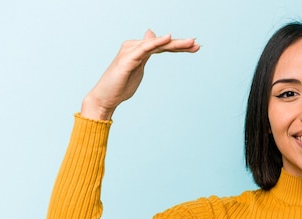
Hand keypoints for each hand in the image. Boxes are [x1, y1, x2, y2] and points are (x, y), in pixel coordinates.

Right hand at [81, 30, 199, 119]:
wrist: (104, 98)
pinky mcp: (127, 60)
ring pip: (156, 45)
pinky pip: (144, 49)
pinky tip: (167, 38)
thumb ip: (146, 54)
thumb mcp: (138, 67)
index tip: (195, 47)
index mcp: (138, 50)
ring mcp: (130, 52)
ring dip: (174, 43)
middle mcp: (134, 47)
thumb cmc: (120, 86)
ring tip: (190, 42)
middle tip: (196, 44)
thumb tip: (151, 36)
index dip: (178, 46)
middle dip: (180, 44)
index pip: (162, 46)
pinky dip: (156, 42)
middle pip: (161, 44)